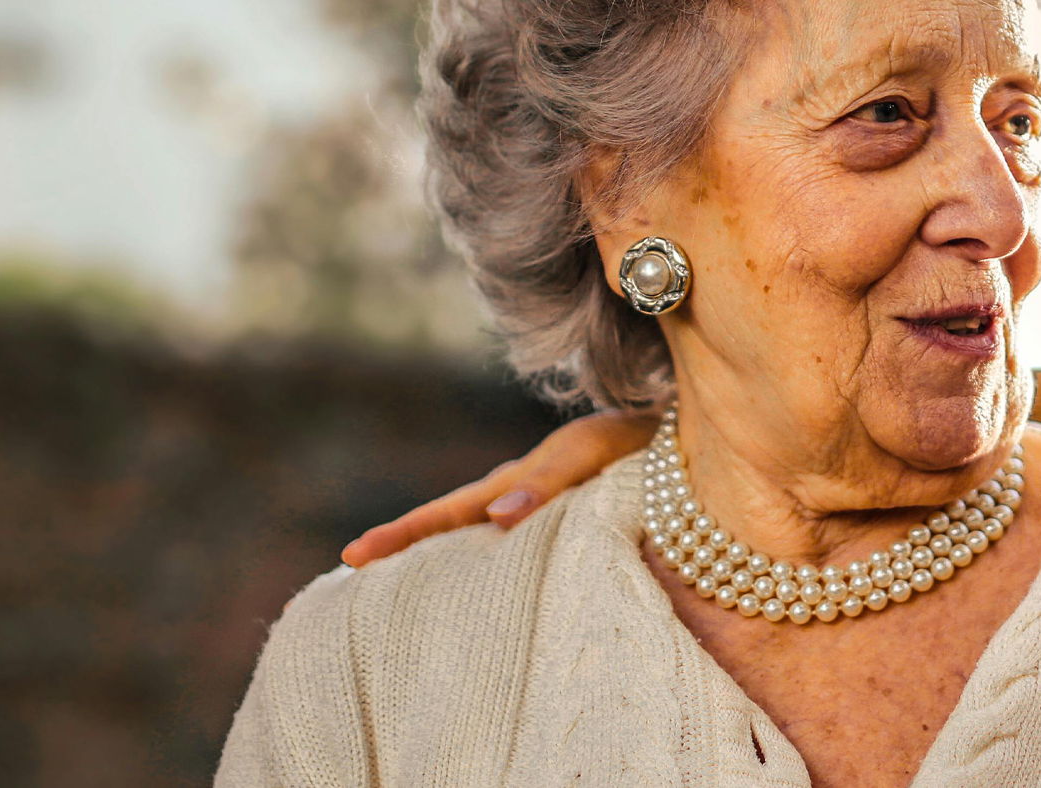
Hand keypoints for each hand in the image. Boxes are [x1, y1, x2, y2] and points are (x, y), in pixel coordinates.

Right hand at [339, 410, 659, 566]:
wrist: (689, 440)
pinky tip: (482, 600)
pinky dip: (493, 571)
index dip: (403, 534)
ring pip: (481, 542)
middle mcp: (522, 500)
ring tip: (398, 598)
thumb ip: (547, 480)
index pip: (450, 511)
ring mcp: (543, 516)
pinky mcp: (573, 531)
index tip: (352, 556)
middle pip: (454, 528)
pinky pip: (522, 555)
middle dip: (405, 549)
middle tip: (351, 573)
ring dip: (443, 564)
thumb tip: (493, 519)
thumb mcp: (593, 450)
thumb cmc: (641, 441)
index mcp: (519, 482)